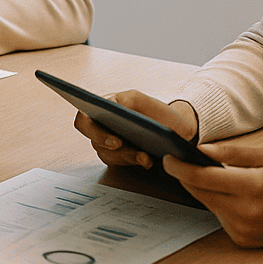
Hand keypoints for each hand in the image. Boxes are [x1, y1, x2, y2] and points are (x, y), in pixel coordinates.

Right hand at [73, 89, 198, 168]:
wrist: (178, 131)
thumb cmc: (160, 114)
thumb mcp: (146, 101)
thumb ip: (130, 100)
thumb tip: (115, 106)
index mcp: (105, 108)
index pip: (84, 119)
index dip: (93, 131)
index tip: (114, 140)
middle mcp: (103, 125)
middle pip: (94, 140)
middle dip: (111, 146)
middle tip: (123, 146)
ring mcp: (110, 141)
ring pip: (107, 154)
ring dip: (126, 156)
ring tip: (145, 157)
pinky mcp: (119, 155)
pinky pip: (118, 162)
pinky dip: (133, 162)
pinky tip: (147, 160)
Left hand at [164, 144, 262, 247]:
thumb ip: (232, 152)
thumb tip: (201, 149)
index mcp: (253, 187)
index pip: (203, 178)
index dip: (180, 168)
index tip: (168, 158)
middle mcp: (246, 211)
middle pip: (199, 193)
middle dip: (185, 177)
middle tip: (177, 163)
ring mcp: (242, 229)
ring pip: (207, 205)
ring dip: (204, 191)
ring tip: (210, 178)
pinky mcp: (241, 240)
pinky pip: (219, 217)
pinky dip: (219, 205)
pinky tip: (231, 198)